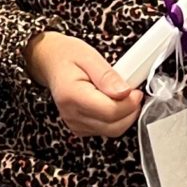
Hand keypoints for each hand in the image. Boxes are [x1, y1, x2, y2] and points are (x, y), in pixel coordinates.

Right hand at [25, 31, 140, 137]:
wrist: (49, 61)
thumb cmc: (67, 55)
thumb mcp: (89, 56)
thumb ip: (107, 76)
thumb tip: (125, 92)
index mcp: (72, 95)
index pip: (110, 111)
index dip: (129, 103)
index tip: (136, 90)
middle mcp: (71, 114)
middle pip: (113, 126)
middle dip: (130, 111)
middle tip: (133, 92)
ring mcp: (74, 123)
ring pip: (112, 131)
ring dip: (124, 115)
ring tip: (122, 94)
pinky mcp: (79, 127)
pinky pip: (105, 130)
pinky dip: (115, 119)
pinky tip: (112, 102)